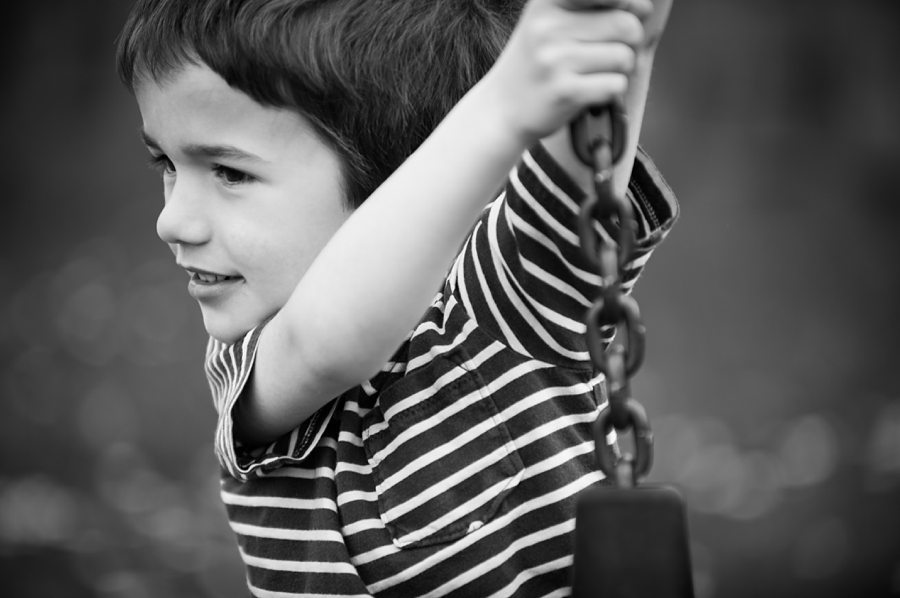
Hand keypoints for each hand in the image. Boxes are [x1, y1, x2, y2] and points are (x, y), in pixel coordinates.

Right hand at [481, 0, 655, 144]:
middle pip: (626, 25)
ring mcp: (555, 60)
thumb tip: (644, 9)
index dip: (631, 2)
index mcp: (547, 2)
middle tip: (608, 54)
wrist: (501, 109)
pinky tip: (589, 92)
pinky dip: (611, 92)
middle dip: (629, 43)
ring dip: (620, 70)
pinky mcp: (565, 92)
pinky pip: (615, 85)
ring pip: (624, 57)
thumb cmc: (537, 63)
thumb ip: (591, 8)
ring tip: (593, 74)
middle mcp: (549, 27)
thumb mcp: (549, 21)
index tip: (631, 13)